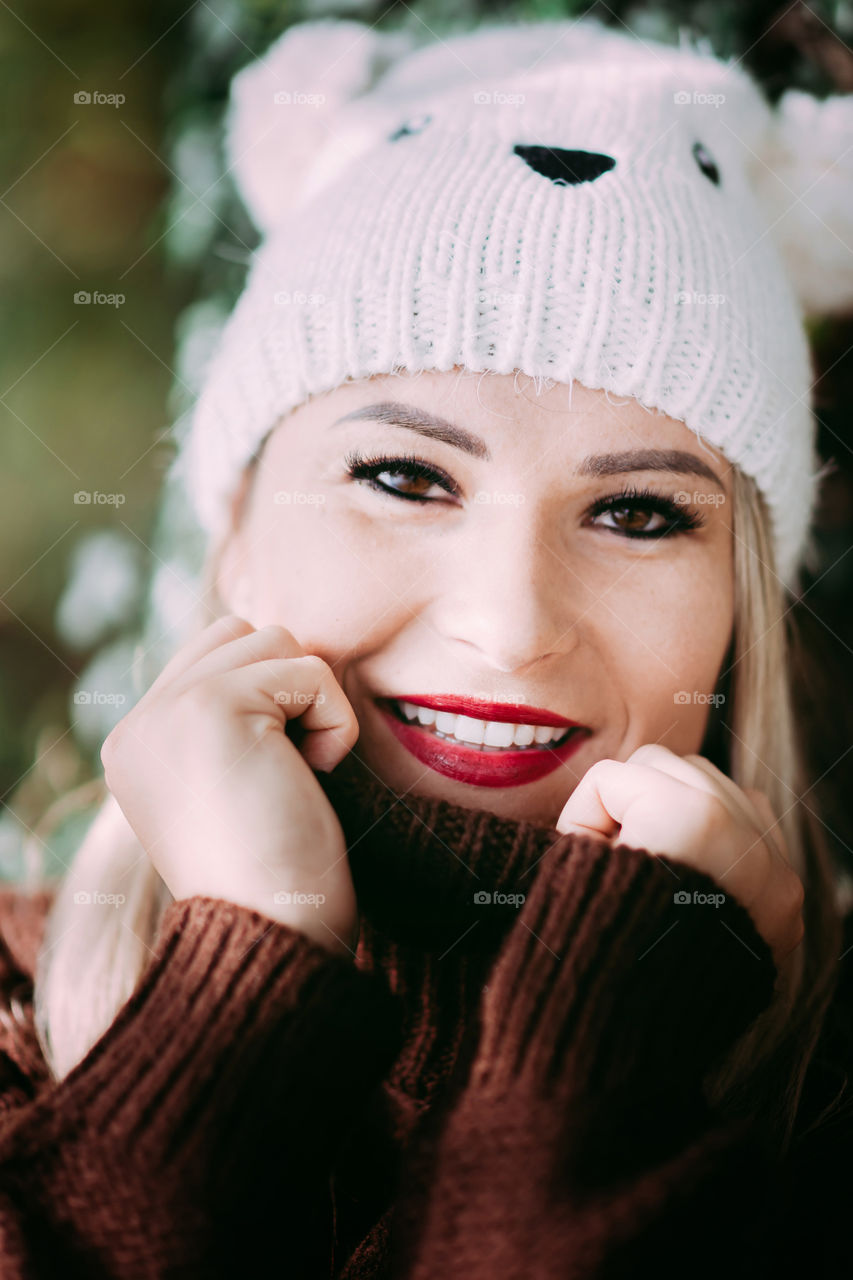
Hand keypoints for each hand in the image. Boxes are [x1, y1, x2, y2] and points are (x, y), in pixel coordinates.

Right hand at [100, 615, 359, 955]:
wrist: (272, 933)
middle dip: (288, 688)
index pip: (212, 655)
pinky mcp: (212, 707)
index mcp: (136, 744)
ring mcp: (168, 711)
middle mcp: (139, 723)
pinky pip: (310, 670)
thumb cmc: (275, 877)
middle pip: (241, 634)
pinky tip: (315, 775)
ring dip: (312, 701)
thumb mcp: (232, 789)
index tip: (278, 769)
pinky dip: (334, 720)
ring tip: (301, 771)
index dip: (269, 692)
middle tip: (290, 767)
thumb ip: (229, 722)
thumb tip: (280, 654)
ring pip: (275, 640)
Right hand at [555, 743, 803, 974]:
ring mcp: (773, 869)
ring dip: (672, 811)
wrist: (627, 1052)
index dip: (578, 826)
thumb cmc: (584, 957)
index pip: (609, 781)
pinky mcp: (785, 896)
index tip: (577, 873)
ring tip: (650, 870)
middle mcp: (744, 835)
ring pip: (711, 783)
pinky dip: (716, 834)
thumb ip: (598, 820)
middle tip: (612, 868)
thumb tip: (614, 788)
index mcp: (689, 819)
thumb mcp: (574, 875)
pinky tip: (688, 876)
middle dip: (629, 807)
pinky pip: (750, 822)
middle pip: (664, 766)